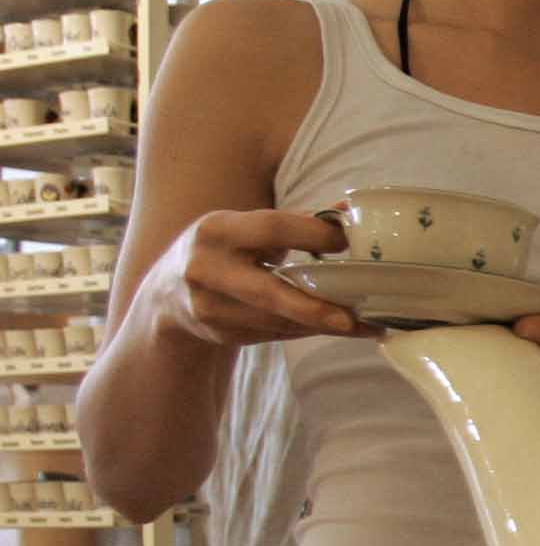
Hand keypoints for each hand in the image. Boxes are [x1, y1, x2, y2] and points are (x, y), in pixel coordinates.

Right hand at [152, 208, 364, 345]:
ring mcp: (209, 306)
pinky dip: (306, 331)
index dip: (311, 234)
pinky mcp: (219, 333)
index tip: (347, 240)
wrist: (167, 292)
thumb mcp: (246, 228)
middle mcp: (206, 268)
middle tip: (350, 318)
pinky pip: (273, 334)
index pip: (270, 228)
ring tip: (365, 325)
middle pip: (266, 291)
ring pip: (275, 320)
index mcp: (217, 229)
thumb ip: (295, 222)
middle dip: (310, 307)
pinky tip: (337, 329)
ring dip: (322, 325)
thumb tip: (349, 210)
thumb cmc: (224, 250)